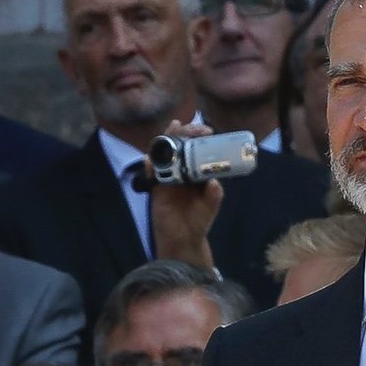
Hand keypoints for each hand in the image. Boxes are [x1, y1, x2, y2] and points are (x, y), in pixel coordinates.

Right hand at [148, 119, 223, 270]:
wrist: (182, 239)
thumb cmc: (198, 221)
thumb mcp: (209, 208)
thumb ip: (213, 196)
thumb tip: (214, 183)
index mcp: (197, 173)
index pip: (198, 149)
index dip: (200, 137)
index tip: (207, 130)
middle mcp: (183, 172)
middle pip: (179, 146)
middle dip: (182, 133)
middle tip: (185, 125)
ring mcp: (168, 178)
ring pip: (164, 155)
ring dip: (165, 141)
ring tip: (171, 129)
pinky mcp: (157, 188)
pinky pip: (151, 174)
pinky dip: (150, 166)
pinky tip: (150, 159)